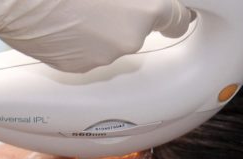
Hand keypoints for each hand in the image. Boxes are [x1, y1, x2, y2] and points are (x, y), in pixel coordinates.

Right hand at [0, 0, 191, 72]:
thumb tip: (138, 3)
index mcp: (144, 12)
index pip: (176, 19)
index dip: (174, 16)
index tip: (172, 17)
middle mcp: (128, 41)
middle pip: (139, 31)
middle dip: (129, 18)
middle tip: (104, 1)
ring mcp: (101, 58)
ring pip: (112, 44)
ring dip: (103, 30)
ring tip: (78, 10)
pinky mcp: (77, 68)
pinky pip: (89, 54)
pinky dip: (83, 43)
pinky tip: (65, 24)